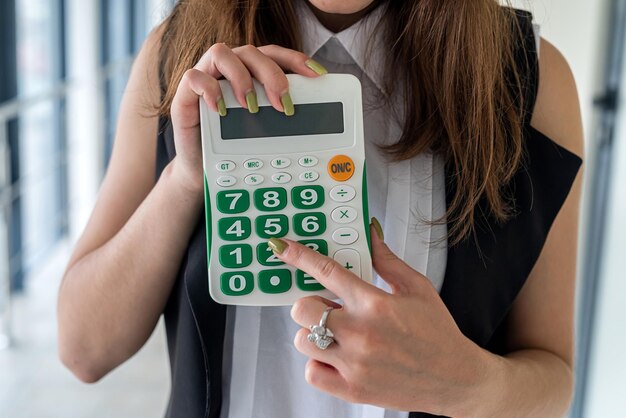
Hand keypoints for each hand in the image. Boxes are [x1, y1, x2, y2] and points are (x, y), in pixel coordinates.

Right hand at [168, 43, 327, 191]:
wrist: (206, 175)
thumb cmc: (239, 154)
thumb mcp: (269, 137)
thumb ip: (289, 126)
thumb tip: (324, 138)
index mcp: (253, 76)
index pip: (276, 55)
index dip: (297, 60)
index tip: (317, 76)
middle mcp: (230, 72)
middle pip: (253, 52)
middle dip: (272, 74)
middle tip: (283, 103)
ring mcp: (207, 80)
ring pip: (221, 52)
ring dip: (240, 76)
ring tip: (251, 105)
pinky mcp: (185, 95)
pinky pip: (193, 76)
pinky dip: (208, 89)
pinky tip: (221, 109)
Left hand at [269, 222, 492, 415]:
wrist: (455, 379)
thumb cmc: (437, 331)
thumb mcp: (417, 287)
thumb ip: (386, 261)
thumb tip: (369, 233)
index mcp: (375, 303)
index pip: (326, 272)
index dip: (299, 256)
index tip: (280, 247)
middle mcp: (360, 333)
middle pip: (302, 309)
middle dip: (310, 304)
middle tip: (330, 308)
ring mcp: (353, 364)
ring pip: (303, 340)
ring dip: (314, 333)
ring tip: (338, 334)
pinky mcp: (352, 389)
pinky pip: (312, 372)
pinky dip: (319, 363)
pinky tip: (338, 356)